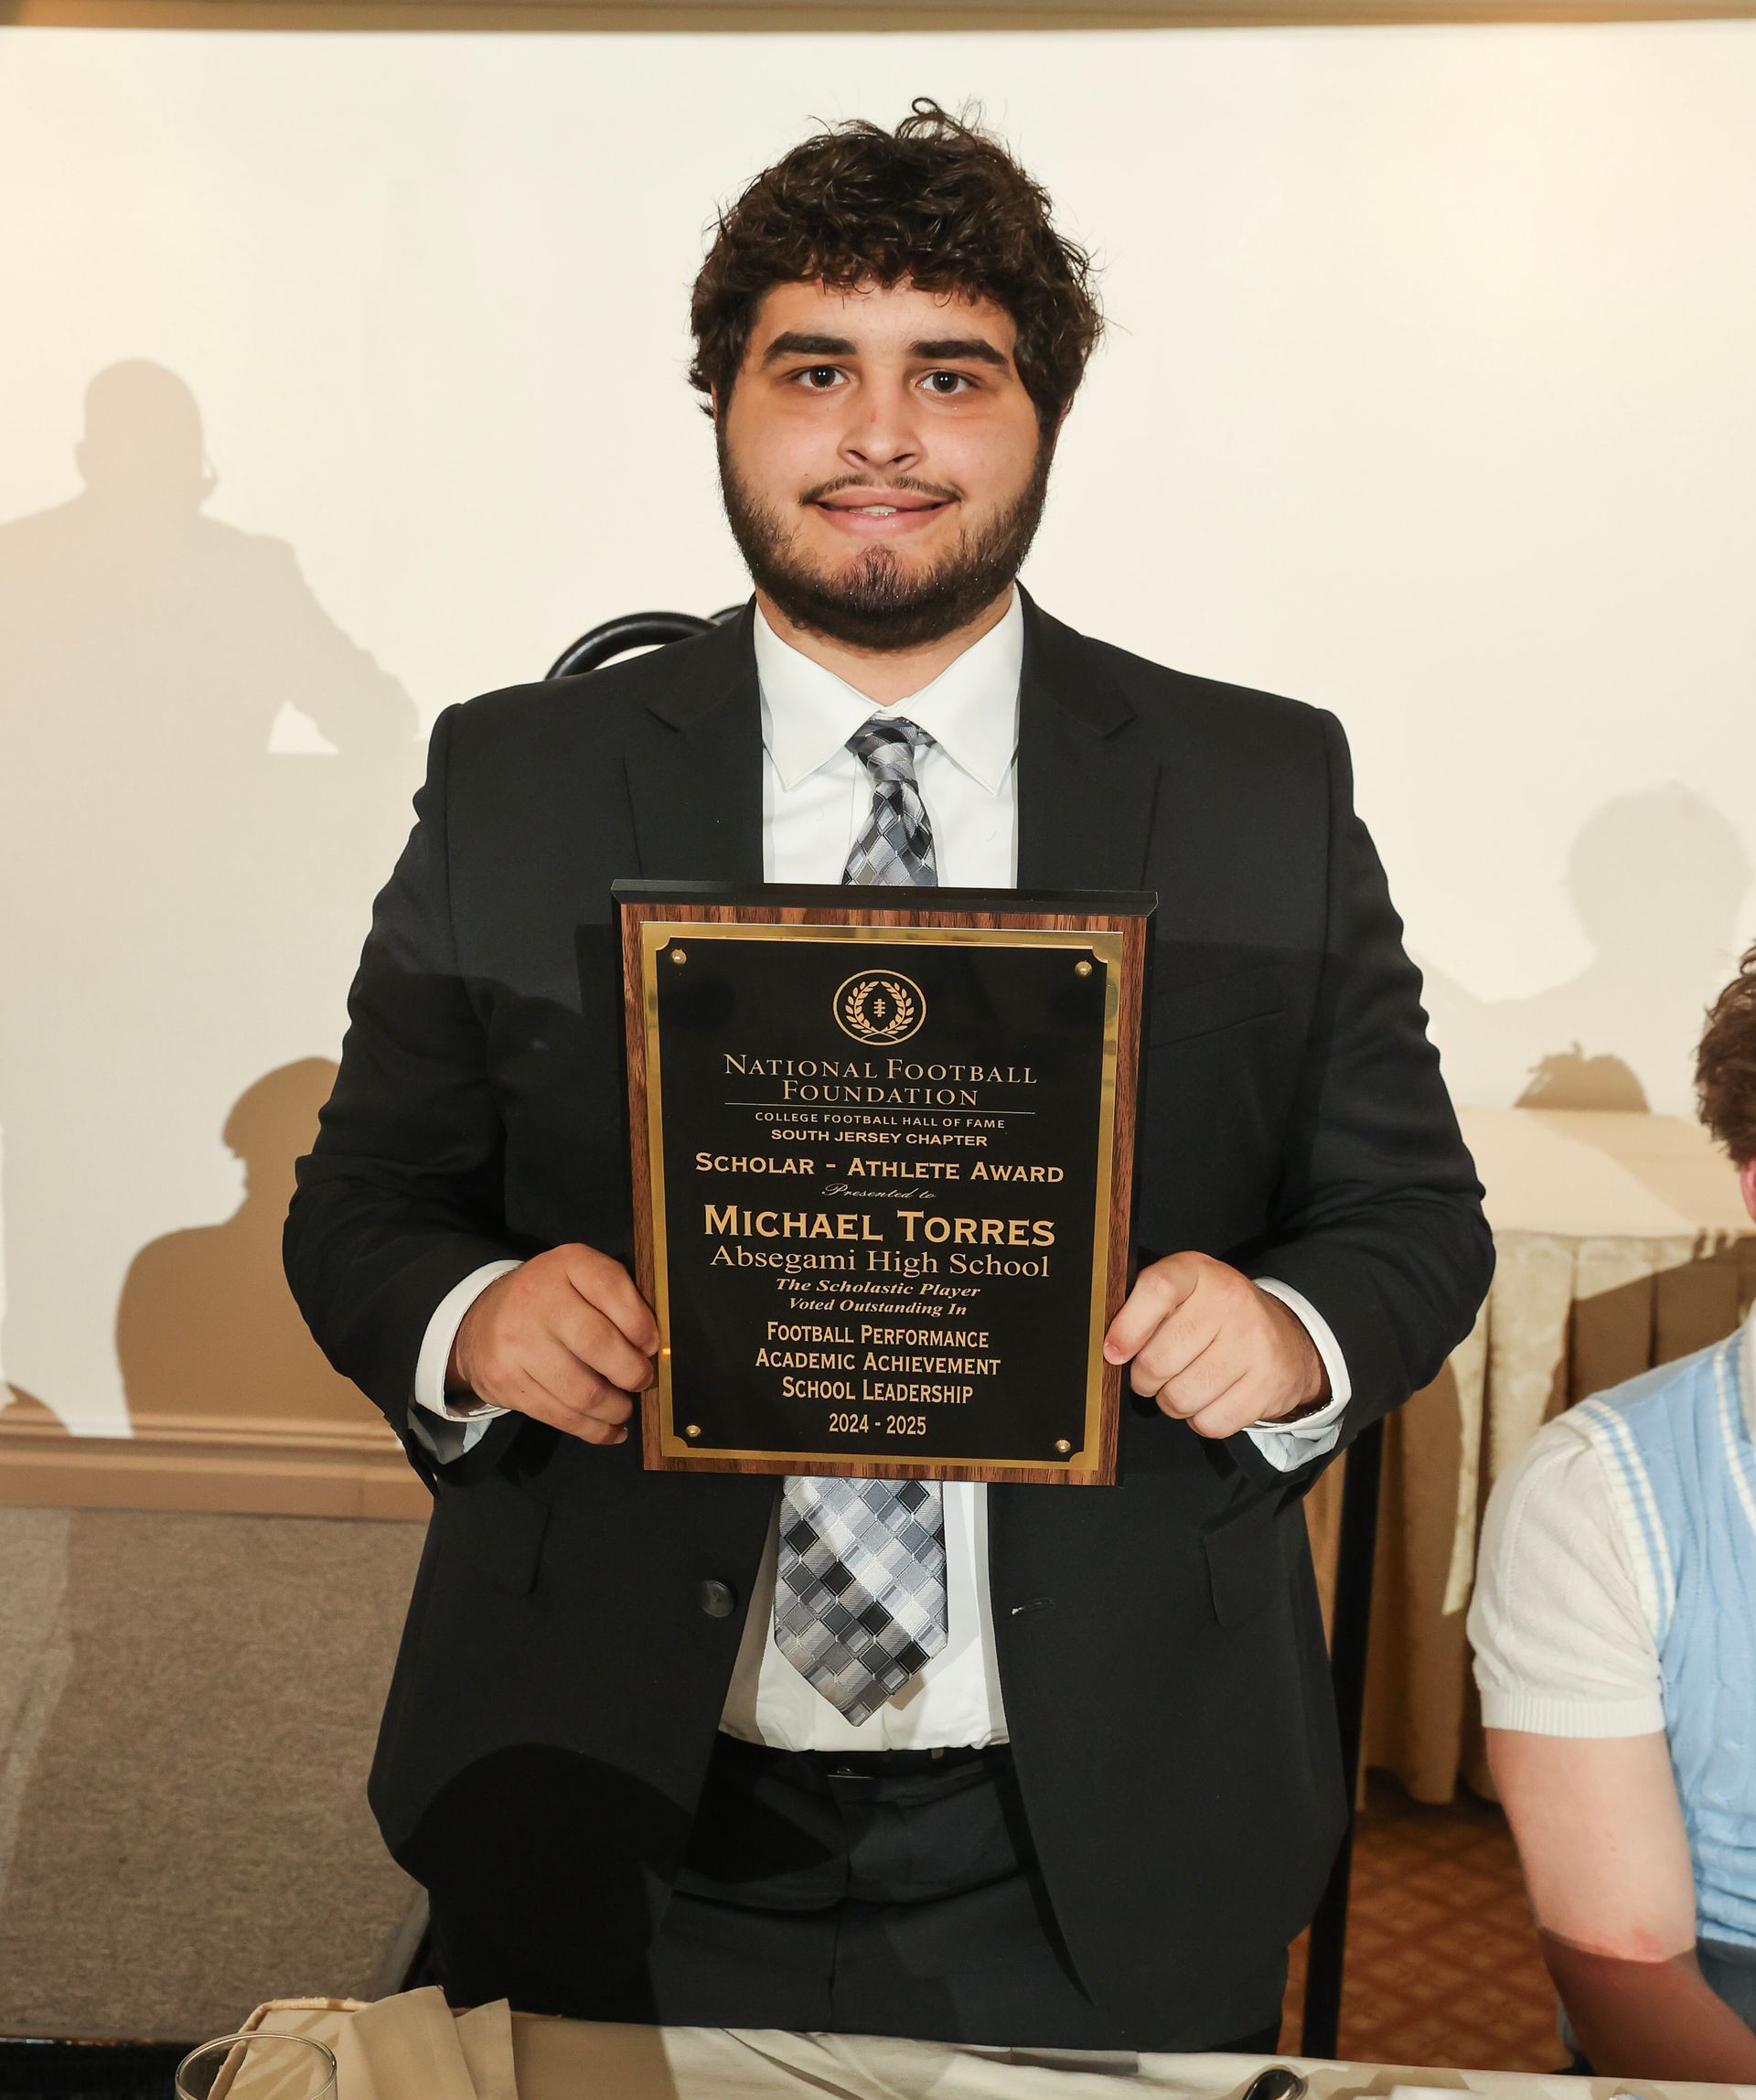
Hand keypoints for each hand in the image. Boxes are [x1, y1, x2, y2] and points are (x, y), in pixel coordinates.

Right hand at [448, 1244, 658, 1445]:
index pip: (609, 1286)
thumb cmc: (550, 1299)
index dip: (640, 1322)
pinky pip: (559, 1415)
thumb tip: (652, 1347)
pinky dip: (592, 1429)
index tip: (651, 1347)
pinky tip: (609, 1429)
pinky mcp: (505, 1380)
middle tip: (643, 1381)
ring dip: (614, 1408)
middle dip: (632, 1372)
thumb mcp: (581, 1277)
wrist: (480, 1320)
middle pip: (596, 1342)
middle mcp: (536, 1298)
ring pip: (581, 1390)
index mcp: (566, 1264)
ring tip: (624, 1408)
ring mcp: (516, 1341)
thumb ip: (618, 1298)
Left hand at [1102, 1252, 1327, 1438]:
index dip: (1127, 1328)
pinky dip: (1201, 1420)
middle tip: (1154, 1374)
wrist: (1287, 1339)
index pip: (1157, 1290)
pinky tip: (1211, 1399)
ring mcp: (1254, 1343)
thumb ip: (1145, 1309)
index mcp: (1199, 1272)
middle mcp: (1231, 1301)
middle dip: (1145, 1379)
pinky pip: (1210, 1422)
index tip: (1114, 1353)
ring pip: (1181, 1397)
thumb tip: (1111, 1349)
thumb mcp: (1184, 1294)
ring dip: (1172, 1402)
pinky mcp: (1268, 1384)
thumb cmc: (1217, 1318)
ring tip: (1185, 1385)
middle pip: (1159, 1359)